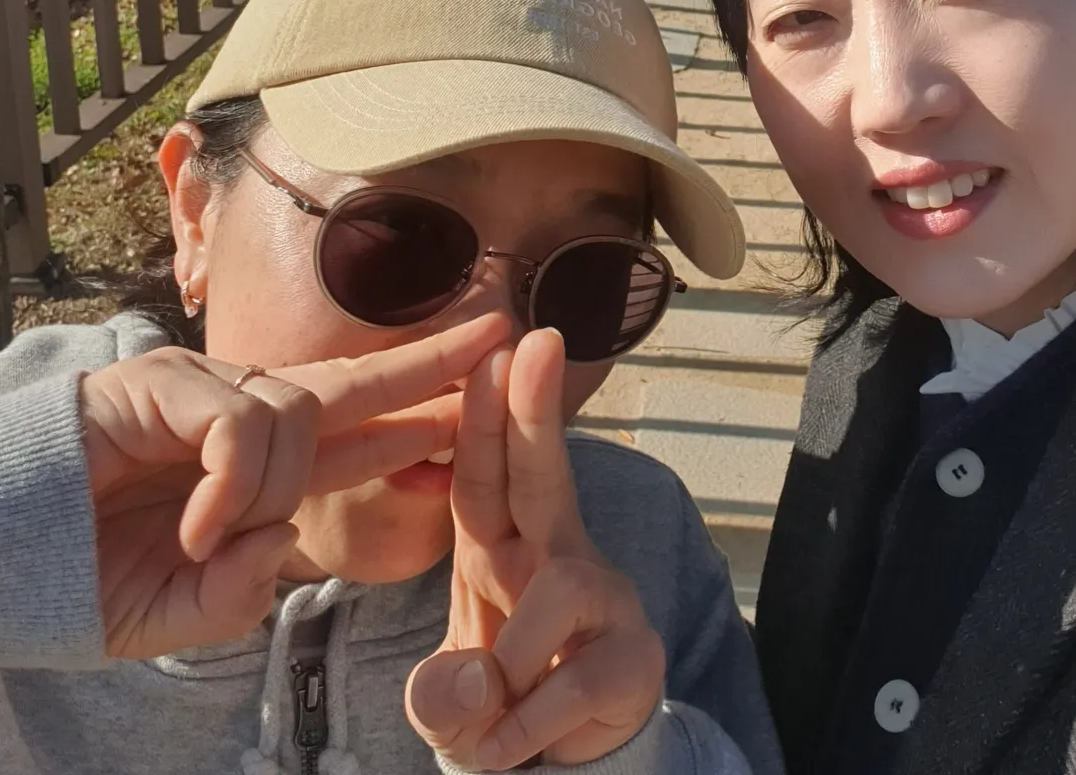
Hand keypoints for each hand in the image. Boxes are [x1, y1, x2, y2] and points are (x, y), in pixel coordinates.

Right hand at [80, 312, 510, 659]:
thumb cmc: (75, 579)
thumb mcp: (174, 611)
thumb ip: (235, 593)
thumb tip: (281, 548)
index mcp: (256, 469)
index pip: (357, 433)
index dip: (420, 416)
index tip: (484, 402)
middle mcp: (239, 416)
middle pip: (356, 380)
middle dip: (431, 360)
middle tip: (501, 333)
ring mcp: (201, 392)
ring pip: (295, 418)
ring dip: (267, 490)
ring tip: (201, 544)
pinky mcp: (162, 382)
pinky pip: (240, 424)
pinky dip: (230, 483)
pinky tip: (193, 528)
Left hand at [405, 329, 665, 768]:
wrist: (564, 757)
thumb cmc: (501, 697)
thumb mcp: (449, 701)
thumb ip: (441, 696)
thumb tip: (477, 688)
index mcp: (501, 547)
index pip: (485, 474)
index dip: (486, 414)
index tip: (495, 348)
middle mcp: (555, 556)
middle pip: (544, 473)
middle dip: (535, 409)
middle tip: (538, 342)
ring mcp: (603, 600)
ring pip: (555, 592)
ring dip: (510, 662)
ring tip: (491, 716)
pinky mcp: (634, 655)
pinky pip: (575, 681)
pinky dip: (526, 726)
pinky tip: (507, 748)